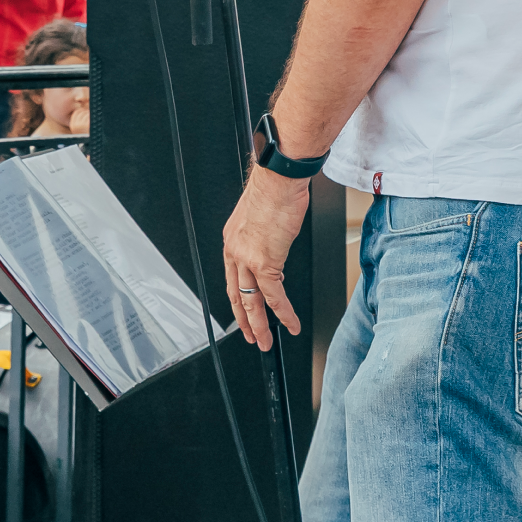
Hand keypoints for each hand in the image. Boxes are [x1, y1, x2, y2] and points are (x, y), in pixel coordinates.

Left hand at [222, 167, 310, 350]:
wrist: (279, 180)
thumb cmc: (274, 190)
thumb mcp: (260, 216)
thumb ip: (262, 236)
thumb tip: (273, 246)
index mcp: (232, 240)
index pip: (231, 277)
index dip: (237, 298)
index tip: (243, 310)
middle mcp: (235, 251)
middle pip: (236, 294)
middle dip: (244, 320)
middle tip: (251, 336)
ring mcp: (248, 258)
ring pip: (251, 301)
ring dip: (260, 325)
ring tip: (266, 340)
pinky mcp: (266, 262)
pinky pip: (274, 296)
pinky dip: (283, 313)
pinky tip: (290, 323)